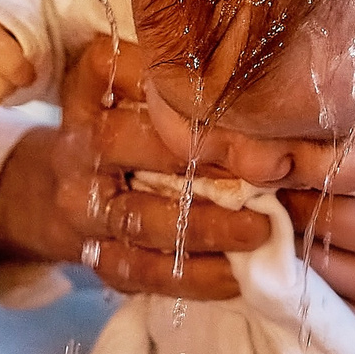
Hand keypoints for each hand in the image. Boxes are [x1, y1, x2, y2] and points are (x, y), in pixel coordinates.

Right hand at [0, 38, 267, 299]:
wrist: (71, 186)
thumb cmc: (144, 121)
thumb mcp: (160, 82)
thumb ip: (208, 81)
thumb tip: (283, 97)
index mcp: (96, 76)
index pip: (148, 78)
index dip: (204, 100)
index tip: (258, 113)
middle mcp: (80, 135)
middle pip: (135, 146)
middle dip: (205, 163)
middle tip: (269, 176)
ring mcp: (76, 199)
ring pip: (140, 217)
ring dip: (207, 229)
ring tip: (261, 231)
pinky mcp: (87, 251)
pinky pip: (139, 270)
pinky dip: (192, 277)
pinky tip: (235, 276)